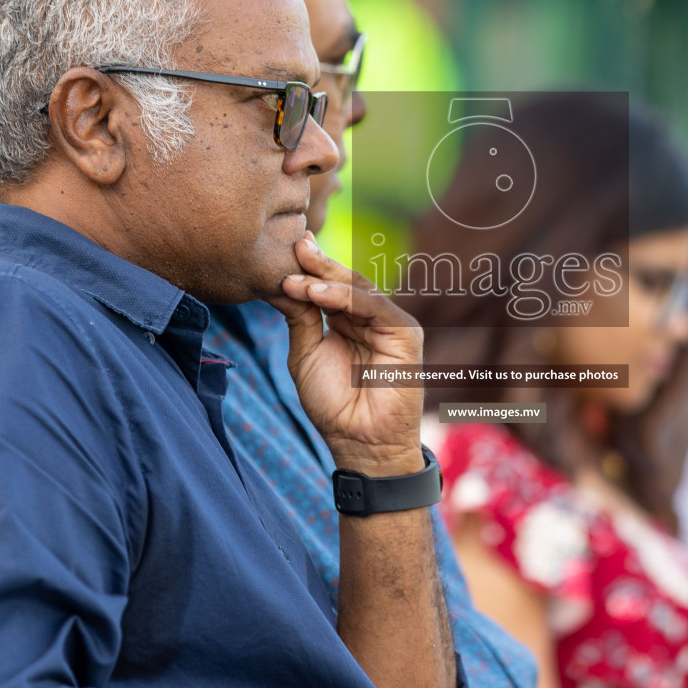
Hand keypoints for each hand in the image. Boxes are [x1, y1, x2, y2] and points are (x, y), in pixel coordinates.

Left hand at [267, 232, 425, 475]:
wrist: (359, 441)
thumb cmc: (333, 404)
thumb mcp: (305, 354)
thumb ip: (299, 318)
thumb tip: (281, 281)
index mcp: (348, 322)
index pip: (328, 287)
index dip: (308, 269)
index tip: (283, 250)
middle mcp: (370, 319)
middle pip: (344, 282)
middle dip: (318, 264)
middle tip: (293, 245)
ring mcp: (389, 324)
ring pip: (358, 289)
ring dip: (325, 279)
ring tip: (294, 275)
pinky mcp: (405, 334)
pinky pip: (374, 307)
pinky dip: (344, 297)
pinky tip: (316, 293)